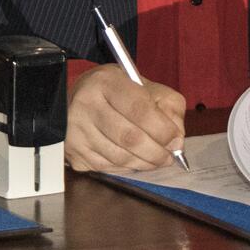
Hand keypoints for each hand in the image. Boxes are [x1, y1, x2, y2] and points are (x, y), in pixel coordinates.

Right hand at [64, 65, 185, 171]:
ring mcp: (76, 129)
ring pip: (119, 157)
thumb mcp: (146, 86)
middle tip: (169, 156)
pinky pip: (107, 167)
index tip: (175, 140)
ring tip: (155, 159)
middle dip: (156, 152)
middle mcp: (86, 104)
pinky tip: (133, 159)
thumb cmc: (116, 92)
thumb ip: (169, 107)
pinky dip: (127, 167)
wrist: (78, 98)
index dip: (162, 129)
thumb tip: (177, 140)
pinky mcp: (73, 150)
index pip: (139, 109)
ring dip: (144, 163)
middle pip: (130, 138)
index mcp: (106, 82)